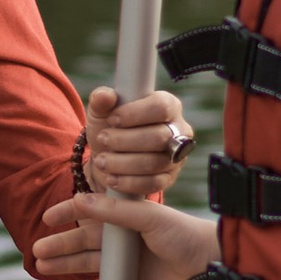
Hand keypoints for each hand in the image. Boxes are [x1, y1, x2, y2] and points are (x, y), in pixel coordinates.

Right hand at [32, 189, 217, 279]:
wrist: (212, 267)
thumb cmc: (186, 235)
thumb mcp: (150, 217)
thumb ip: (116, 211)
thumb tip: (81, 201)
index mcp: (130, 215)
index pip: (93, 211)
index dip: (70, 213)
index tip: (48, 218)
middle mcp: (128, 237)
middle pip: (86, 240)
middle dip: (61, 244)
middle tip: (37, 251)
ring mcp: (131, 261)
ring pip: (91, 263)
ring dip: (68, 264)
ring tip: (44, 268)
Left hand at [80, 84, 195, 199]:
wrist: (108, 157)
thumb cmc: (110, 127)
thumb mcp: (102, 111)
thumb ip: (101, 100)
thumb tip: (104, 96)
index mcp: (168, 106)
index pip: (162, 106)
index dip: (136, 114)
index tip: (112, 119)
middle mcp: (179, 130)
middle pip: (160, 137)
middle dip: (125, 140)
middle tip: (103, 140)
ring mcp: (176, 156)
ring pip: (155, 162)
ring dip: (122, 163)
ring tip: (102, 161)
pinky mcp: (168, 178)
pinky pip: (153, 183)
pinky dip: (128, 182)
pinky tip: (111, 178)